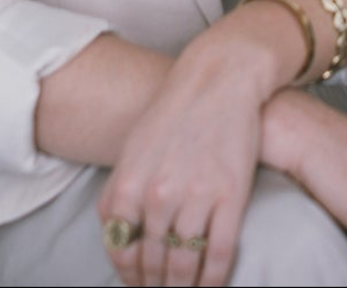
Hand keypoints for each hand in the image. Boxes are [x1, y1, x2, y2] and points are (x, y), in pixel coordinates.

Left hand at [97, 33, 281, 287]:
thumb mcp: (132, 149)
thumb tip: (116, 236)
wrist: (218, 79)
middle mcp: (158, 195)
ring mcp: (196, 196)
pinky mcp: (230, 195)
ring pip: (185, 263)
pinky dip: (214, 279)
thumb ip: (118, 192)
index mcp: (128, 184)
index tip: (137, 286)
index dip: (128, 277)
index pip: (122, 250)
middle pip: (153, 262)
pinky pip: (220, 253)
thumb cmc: (173, 113)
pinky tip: (211, 287)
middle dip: (155, 287)